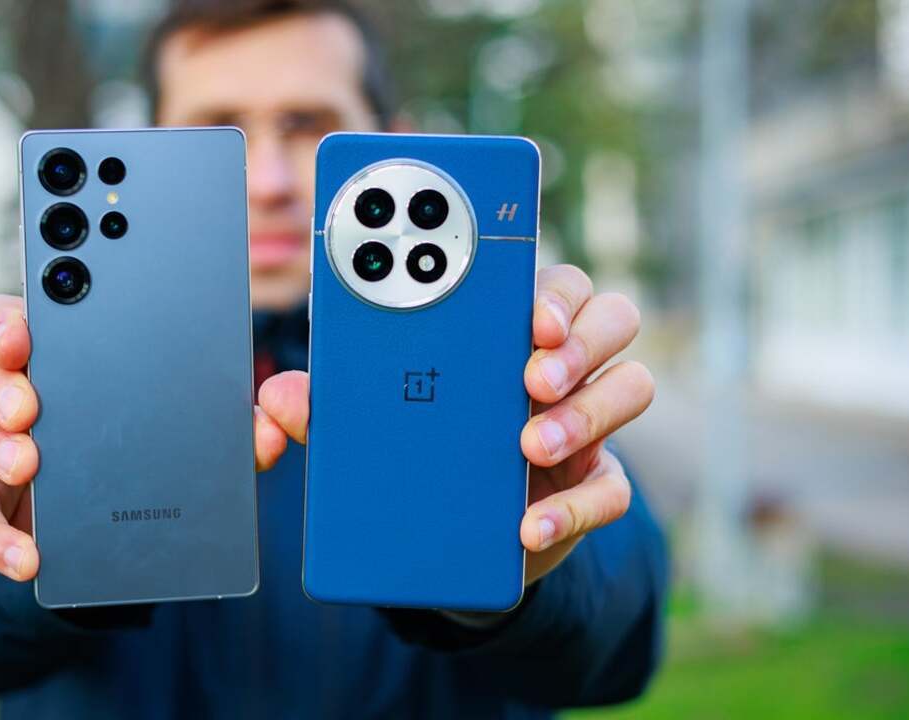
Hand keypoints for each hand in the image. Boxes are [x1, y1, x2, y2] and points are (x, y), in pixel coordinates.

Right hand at [0, 295, 301, 581]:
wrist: (125, 525)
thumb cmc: (154, 451)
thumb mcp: (201, 435)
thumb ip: (237, 426)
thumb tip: (274, 421)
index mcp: (55, 347)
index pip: (10, 308)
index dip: (7, 314)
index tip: (27, 334)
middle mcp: (5, 382)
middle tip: (28, 404)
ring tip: (25, 462)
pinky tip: (28, 557)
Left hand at [253, 264, 654, 586]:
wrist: (444, 535)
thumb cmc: (413, 447)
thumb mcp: (365, 424)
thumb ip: (327, 407)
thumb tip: (277, 400)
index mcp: (506, 330)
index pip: (547, 282)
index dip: (547, 288)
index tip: (526, 312)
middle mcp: (558, 365)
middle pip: (609, 318)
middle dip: (578, 341)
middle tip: (532, 377)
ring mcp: (585, 424)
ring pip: (631, 387)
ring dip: (586, 413)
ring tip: (530, 448)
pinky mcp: (592, 487)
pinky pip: (613, 490)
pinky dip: (574, 509)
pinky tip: (527, 527)